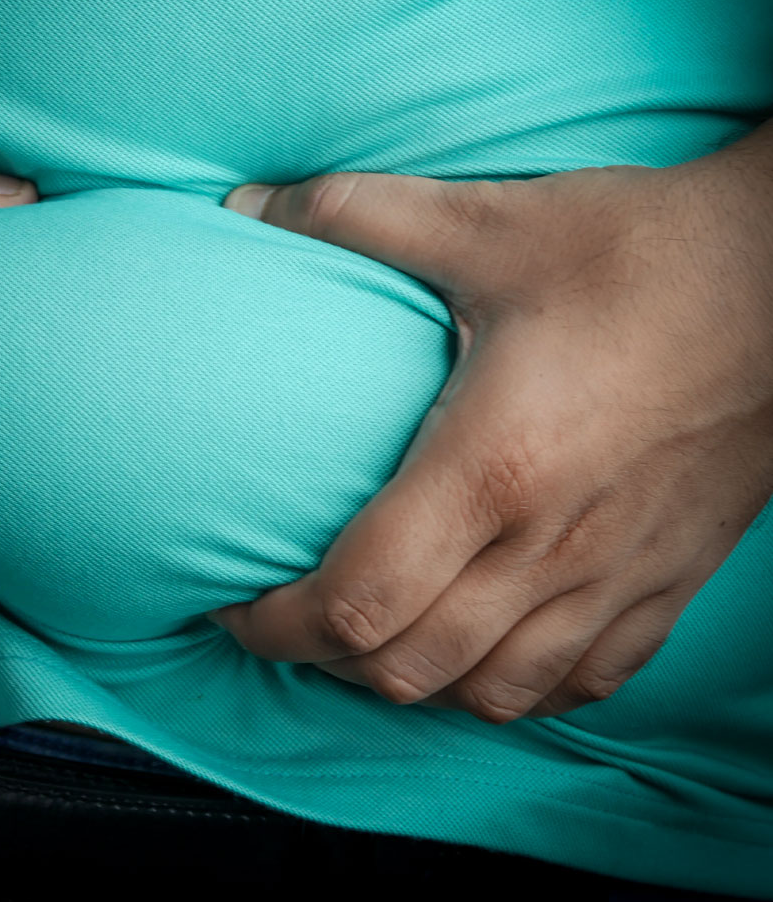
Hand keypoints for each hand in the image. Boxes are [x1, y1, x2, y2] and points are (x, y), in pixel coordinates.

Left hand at [208, 124, 772, 721]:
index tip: (233, 604)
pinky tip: (481, 650)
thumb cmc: (640, 250)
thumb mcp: (486, 220)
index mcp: (492, 468)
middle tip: (285, 616)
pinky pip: (581, 683)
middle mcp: (552, 547)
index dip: (276, 623)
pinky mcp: (669, 581)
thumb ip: (352, 215)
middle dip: (322, 659)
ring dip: (409, 682)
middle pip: (407, 668)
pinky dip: (509, 688)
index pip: (356, 600)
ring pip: (489, 694)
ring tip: (368, 637)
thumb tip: (244, 206)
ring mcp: (618, 578)